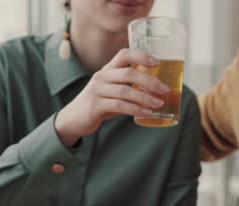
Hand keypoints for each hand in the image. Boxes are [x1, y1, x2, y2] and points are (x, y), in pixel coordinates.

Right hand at [55, 48, 169, 146]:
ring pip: (125, 91)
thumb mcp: (113, 90)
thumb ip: (129, 86)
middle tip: (164, 89)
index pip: (124, 54)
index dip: (141, 56)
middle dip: (149, 81)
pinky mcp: (95, 106)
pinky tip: (145, 113)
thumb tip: (157, 89)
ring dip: (145, 98)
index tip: (157, 62)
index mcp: (108, 69)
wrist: (74, 118)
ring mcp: (97, 91)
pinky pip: (118, 106)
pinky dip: (134, 109)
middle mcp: (102, 77)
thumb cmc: (100, 102)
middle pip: (128, 73)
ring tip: (159, 104)